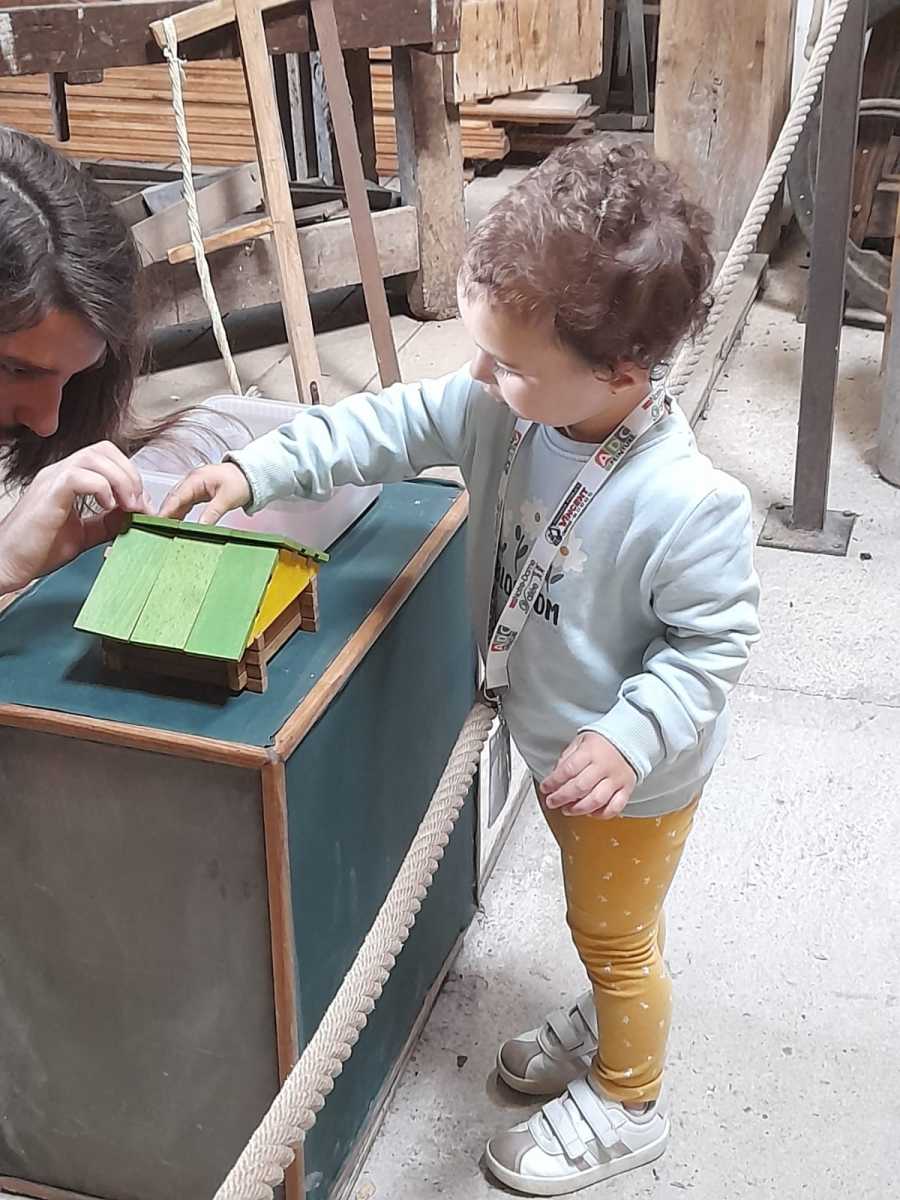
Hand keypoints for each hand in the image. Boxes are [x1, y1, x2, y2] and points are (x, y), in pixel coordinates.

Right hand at [0, 441, 147, 592]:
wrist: (8, 564)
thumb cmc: (37, 549)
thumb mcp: (84, 534)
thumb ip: (108, 522)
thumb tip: (134, 515)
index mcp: (69, 479)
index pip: (106, 457)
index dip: (130, 475)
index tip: (141, 504)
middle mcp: (60, 473)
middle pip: (104, 450)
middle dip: (130, 474)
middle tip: (138, 503)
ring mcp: (52, 480)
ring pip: (95, 456)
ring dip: (121, 480)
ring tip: (128, 506)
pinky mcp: (49, 493)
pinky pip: (80, 475)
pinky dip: (102, 488)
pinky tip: (107, 507)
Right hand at [159, 463, 250, 523]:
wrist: (250, 475)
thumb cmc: (240, 482)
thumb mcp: (226, 499)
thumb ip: (212, 513)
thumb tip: (200, 527)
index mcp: (196, 478)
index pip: (176, 496)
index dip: (166, 510)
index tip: (157, 522)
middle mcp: (191, 481)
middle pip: (173, 499)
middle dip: (164, 513)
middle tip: (156, 529)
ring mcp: (193, 486)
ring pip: (177, 502)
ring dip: (171, 515)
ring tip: (164, 530)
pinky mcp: (197, 492)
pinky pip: (184, 504)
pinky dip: (179, 513)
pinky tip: (177, 524)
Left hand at [540, 732, 636, 818]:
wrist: (630, 740)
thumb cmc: (602, 743)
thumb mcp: (580, 742)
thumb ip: (566, 758)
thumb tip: (554, 777)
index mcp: (591, 751)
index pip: (568, 769)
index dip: (553, 782)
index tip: (545, 788)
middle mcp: (604, 766)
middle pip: (580, 787)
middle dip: (562, 797)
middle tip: (552, 801)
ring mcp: (616, 779)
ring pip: (597, 800)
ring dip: (578, 809)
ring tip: (567, 809)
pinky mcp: (626, 789)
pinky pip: (614, 807)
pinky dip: (601, 814)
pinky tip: (590, 812)